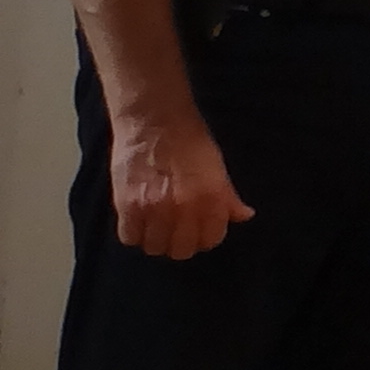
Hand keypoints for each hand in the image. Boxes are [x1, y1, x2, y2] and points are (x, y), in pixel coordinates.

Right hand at [108, 105, 252, 259]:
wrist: (154, 118)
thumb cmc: (190, 139)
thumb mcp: (217, 166)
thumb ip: (228, 196)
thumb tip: (244, 215)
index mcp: (210, 199)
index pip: (210, 240)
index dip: (205, 237)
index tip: (198, 229)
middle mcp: (183, 209)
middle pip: (181, 250)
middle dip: (180, 242)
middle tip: (176, 228)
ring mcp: (153, 209)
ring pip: (154, 247)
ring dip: (156, 239)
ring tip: (155, 223)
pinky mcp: (126, 205)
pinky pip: (129, 237)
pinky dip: (134, 232)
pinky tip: (138, 219)